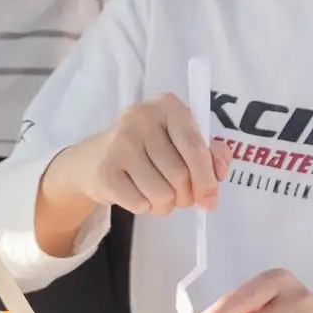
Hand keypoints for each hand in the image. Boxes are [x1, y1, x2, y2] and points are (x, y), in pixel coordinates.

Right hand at [46, 93, 229, 219]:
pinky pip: (140, 204)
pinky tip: (136, 194)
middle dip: (186, 196)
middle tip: (180, 196)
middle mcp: (140, 118)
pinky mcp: (104, 170)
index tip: (209, 197)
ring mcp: (118, 143)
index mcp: (166, 105)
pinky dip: (145, 207)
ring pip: (162, 194)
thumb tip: (219, 174)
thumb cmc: (149, 148)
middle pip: (180, 175)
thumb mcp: (181, 140)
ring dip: (166, 205)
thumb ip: (211, 153)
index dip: (206, 178)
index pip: (194, 147)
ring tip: (158, 196)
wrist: (93, 158)